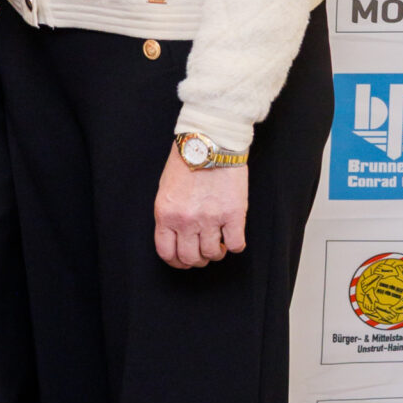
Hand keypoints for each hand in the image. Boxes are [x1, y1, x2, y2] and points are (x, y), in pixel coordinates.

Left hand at [154, 148, 247, 269]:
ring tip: (219, 242)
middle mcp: (186, 220)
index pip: (167, 253)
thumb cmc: (187, 161)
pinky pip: (236, 245)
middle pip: (190, 258)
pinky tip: (233, 236)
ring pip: (213, 254)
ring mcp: (210, 219)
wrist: (210, 140)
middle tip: (204, 251)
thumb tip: (177, 236)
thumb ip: (170, 214)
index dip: (177, 262)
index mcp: (166, 214)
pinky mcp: (233, 214)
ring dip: (216, 252)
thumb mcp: (166, 189)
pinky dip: (235, 245)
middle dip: (198, 259)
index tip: (184, 260)